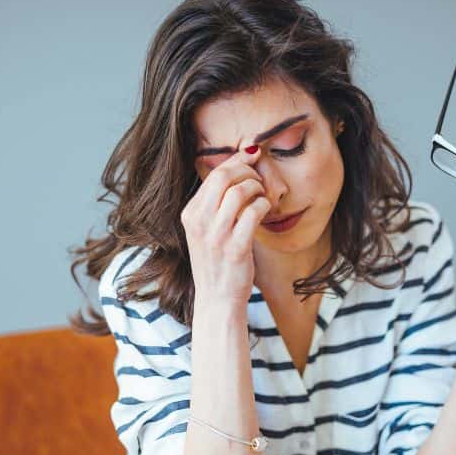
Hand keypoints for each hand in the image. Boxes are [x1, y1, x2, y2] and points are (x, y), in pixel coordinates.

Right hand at [181, 146, 270, 309]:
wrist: (217, 299)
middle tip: (259, 178)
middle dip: (247, 170)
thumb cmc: (217, 262)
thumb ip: (216, 204)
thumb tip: (237, 169)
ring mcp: (216, 236)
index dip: (236, 160)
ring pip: (240, 192)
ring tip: (262, 196)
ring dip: (257, 188)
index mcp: (190, 214)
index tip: (251, 155)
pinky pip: (253, 213)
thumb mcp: (205, 230)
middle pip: (224, 177)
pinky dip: (264, 206)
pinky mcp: (235, 248)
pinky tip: (265, 210)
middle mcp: (199, 222)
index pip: (213, 175)